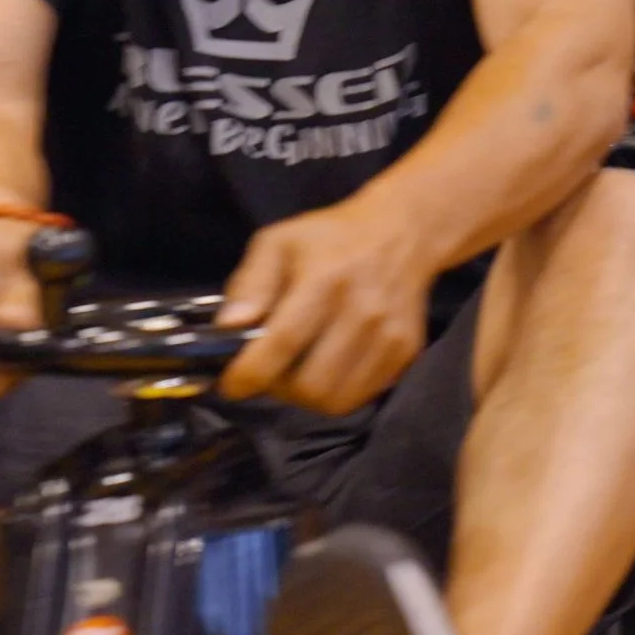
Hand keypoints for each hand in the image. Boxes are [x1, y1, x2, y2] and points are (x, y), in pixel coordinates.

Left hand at [216, 201, 437, 413]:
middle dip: (279, 388)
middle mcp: (362, 312)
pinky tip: (329, 367)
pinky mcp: (406, 353)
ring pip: (336, 401)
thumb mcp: (277, 243)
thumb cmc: (330, 238)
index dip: (250, 373)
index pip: (284, 342)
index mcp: (325, 281)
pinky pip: (361, 397)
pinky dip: (337, 392)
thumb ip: (250, 285)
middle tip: (270, 371)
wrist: (401, 233)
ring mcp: (389, 336)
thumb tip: (228, 328)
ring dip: (307, 397)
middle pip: (310, 386)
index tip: (232, 384)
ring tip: (298, 372)